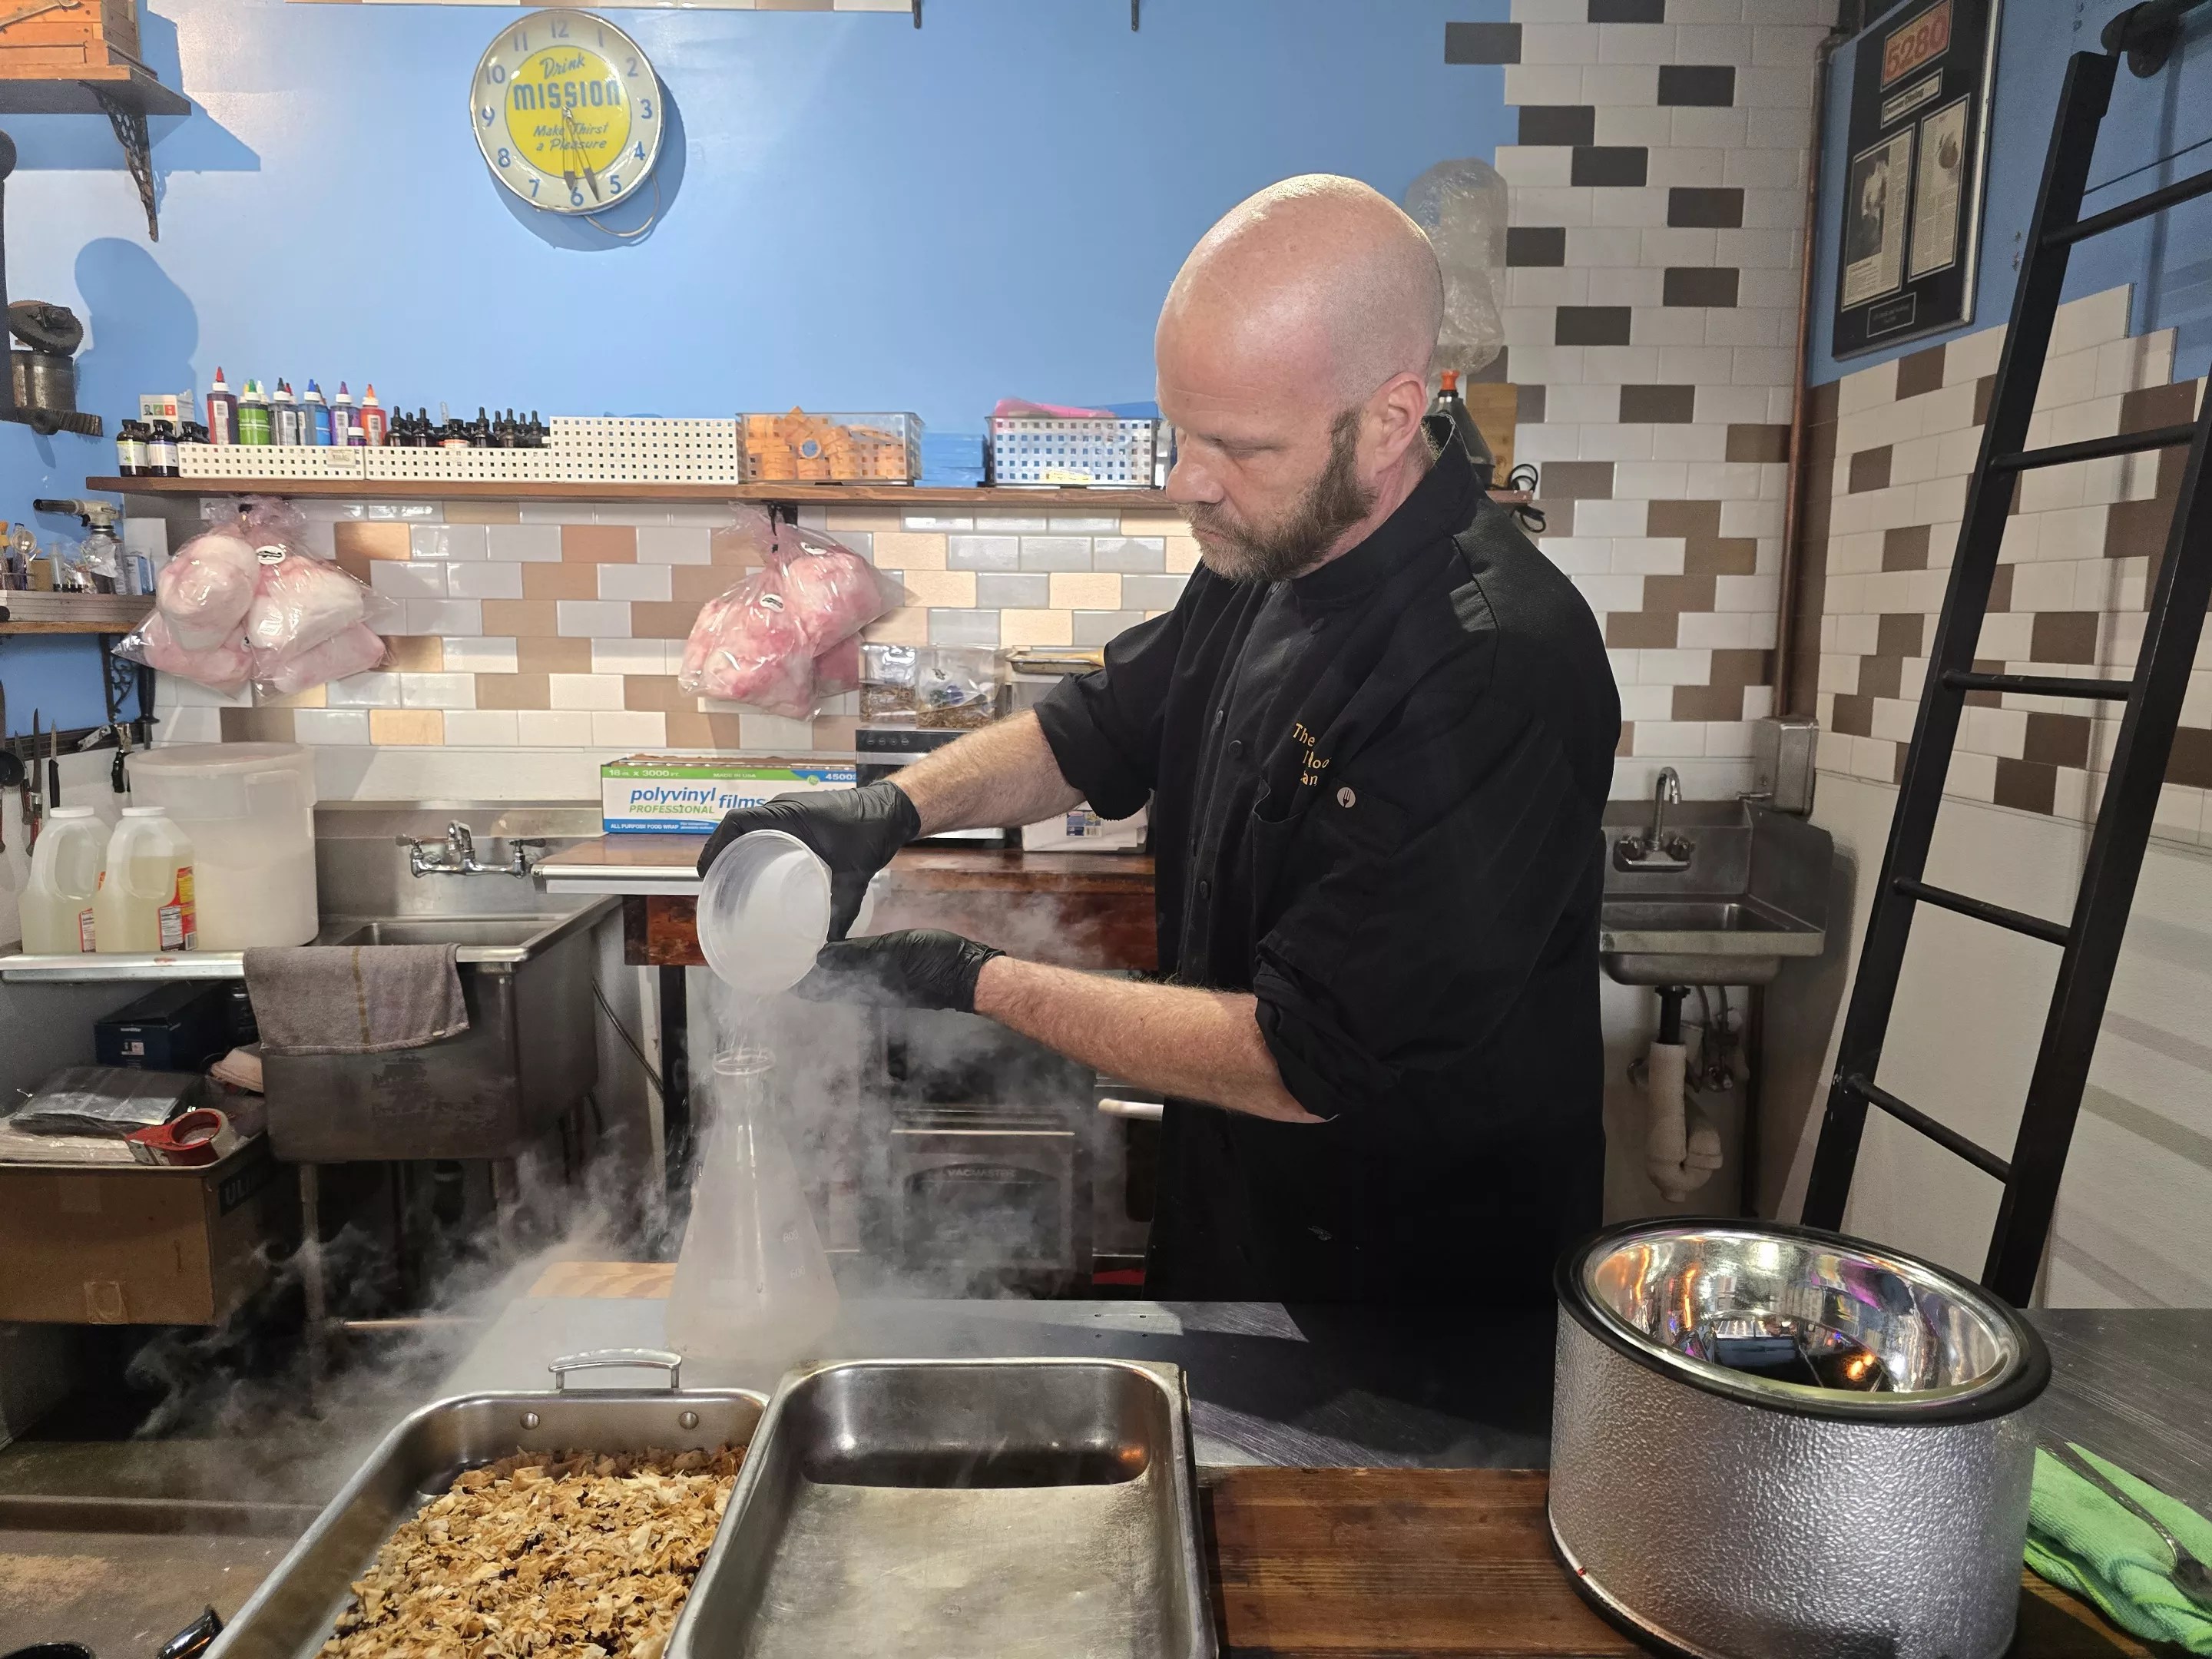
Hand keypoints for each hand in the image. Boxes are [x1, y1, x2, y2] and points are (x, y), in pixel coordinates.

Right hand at [697, 781, 919, 937]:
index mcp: (788, 813)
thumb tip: (828, 946)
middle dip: (721, 854)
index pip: (737, 821)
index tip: (705, 874)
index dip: (715, 846)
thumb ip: (842, 908)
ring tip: (729, 884)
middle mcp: (783, 809)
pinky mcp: (800, 819)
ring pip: (751, 829)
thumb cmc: (872, 831)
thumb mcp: (855, 872)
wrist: (893, 809)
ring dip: (736, 850)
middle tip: (715, 887)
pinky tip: (757, 874)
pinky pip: (767, 830)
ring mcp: (791, 812)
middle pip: (737, 827)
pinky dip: (756, 847)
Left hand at [794, 930, 1002, 1013]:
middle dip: (799, 971)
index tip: (768, 960)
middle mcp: (863, 991)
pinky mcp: (889, 975)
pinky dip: (839, 959)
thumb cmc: (934, 965)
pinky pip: (855, 969)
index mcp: (859, 989)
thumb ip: (856, 955)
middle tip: (778, 946)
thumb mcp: (892, 952)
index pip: (812, 988)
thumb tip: (816, 958)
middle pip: (821, 985)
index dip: (790, 977)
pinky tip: (839, 944)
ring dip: (818, 965)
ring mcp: (876, 984)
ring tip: (800, 942)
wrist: (970, 974)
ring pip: (836, 978)